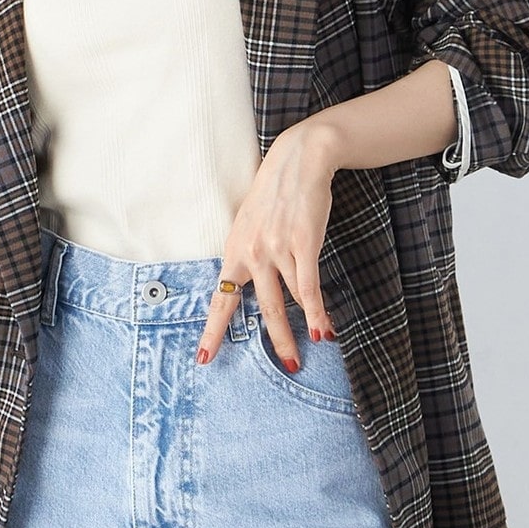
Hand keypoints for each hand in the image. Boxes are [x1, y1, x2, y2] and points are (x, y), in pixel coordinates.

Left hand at [196, 116, 337, 367]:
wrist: (298, 162)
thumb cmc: (274, 196)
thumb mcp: (249, 225)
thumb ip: (248, 256)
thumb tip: (246, 287)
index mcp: (234, 250)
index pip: (221, 298)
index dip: (213, 330)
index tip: (203, 357)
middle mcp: (251, 253)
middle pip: (265, 308)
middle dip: (279, 341)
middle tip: (289, 365)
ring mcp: (277, 249)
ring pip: (291, 299)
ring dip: (307, 325)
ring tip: (317, 342)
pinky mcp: (302, 243)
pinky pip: (309, 287)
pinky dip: (318, 311)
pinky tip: (325, 329)